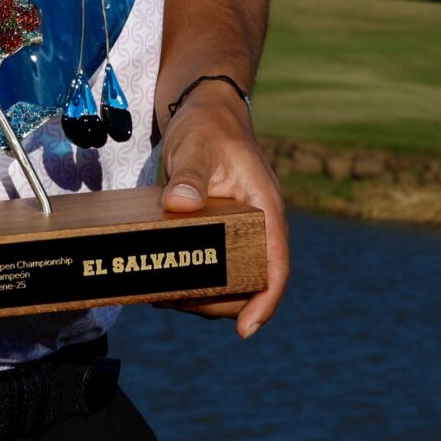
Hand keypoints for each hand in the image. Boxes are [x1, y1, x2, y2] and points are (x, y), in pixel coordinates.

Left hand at [158, 87, 289, 337]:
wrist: (203, 110)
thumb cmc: (208, 125)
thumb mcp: (197, 146)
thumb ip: (190, 174)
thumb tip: (181, 205)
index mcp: (265, 207)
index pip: (277, 264)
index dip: (266, 301)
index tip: (246, 330)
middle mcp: (258, 225)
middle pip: (251, 282)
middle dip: (219, 304)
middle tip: (177, 304)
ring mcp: (239, 230)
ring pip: (231, 280)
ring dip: (203, 297)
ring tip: (164, 296)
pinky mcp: (219, 231)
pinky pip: (214, 266)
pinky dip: (194, 280)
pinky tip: (164, 281)